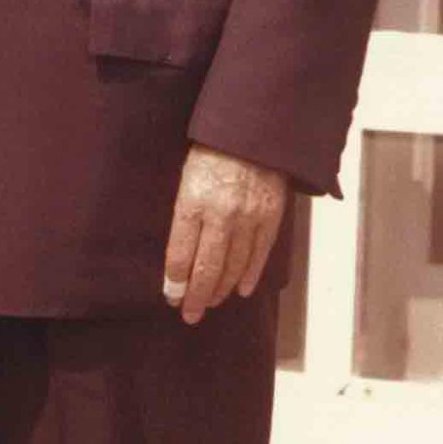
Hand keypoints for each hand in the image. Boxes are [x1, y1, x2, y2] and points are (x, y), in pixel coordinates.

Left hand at [162, 143, 285, 323]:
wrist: (253, 129)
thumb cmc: (211, 150)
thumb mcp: (187, 178)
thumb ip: (185, 214)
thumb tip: (181, 255)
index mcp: (192, 202)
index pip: (180, 255)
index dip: (175, 282)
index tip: (171, 297)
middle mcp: (220, 214)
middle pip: (206, 268)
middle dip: (196, 296)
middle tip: (189, 314)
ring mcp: (248, 218)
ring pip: (233, 266)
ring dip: (221, 289)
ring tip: (211, 303)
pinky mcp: (271, 216)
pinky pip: (260, 255)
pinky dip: (250, 275)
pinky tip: (241, 290)